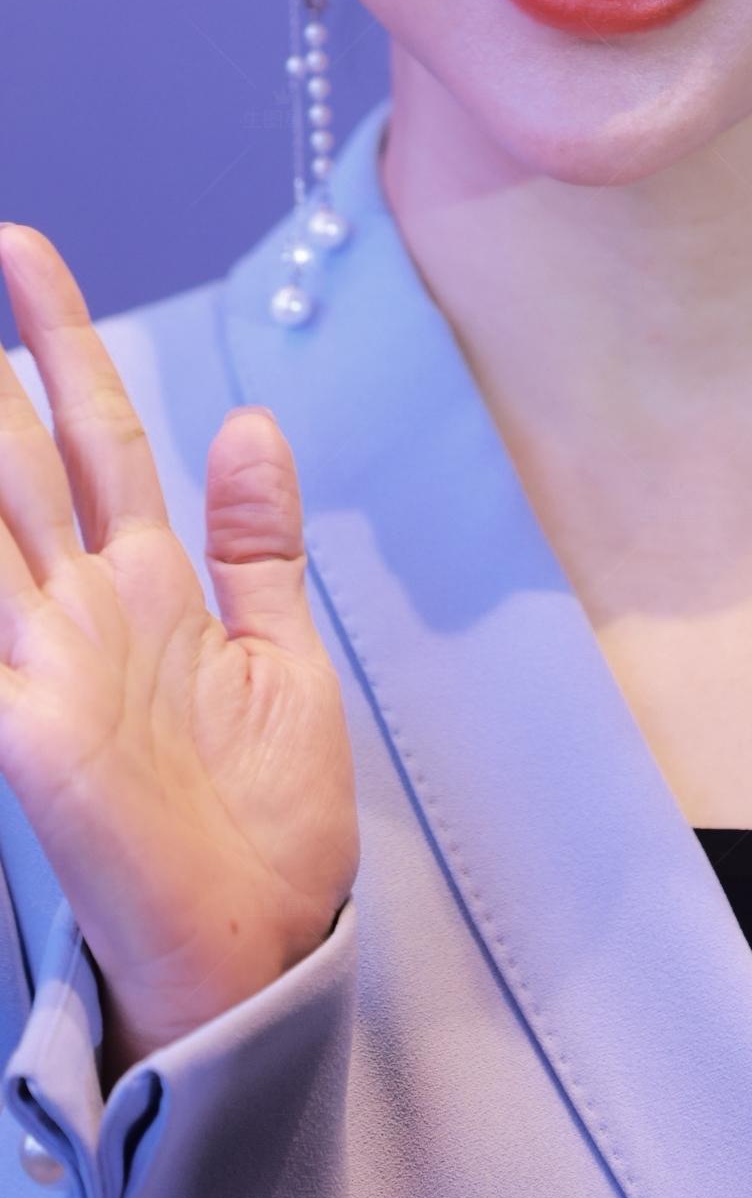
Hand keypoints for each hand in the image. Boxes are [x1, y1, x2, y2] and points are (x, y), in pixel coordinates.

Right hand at [0, 223, 359, 1083]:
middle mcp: (80, 609)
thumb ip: (254, 542)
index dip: (60, 337)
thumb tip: (249, 419)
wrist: (262, 948)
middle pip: (18, 451)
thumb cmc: (266, 821)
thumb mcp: (280, 656)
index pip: (93, 429)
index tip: (24, 248)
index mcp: (144, 583)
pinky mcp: (27, 735)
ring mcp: (44, 665)